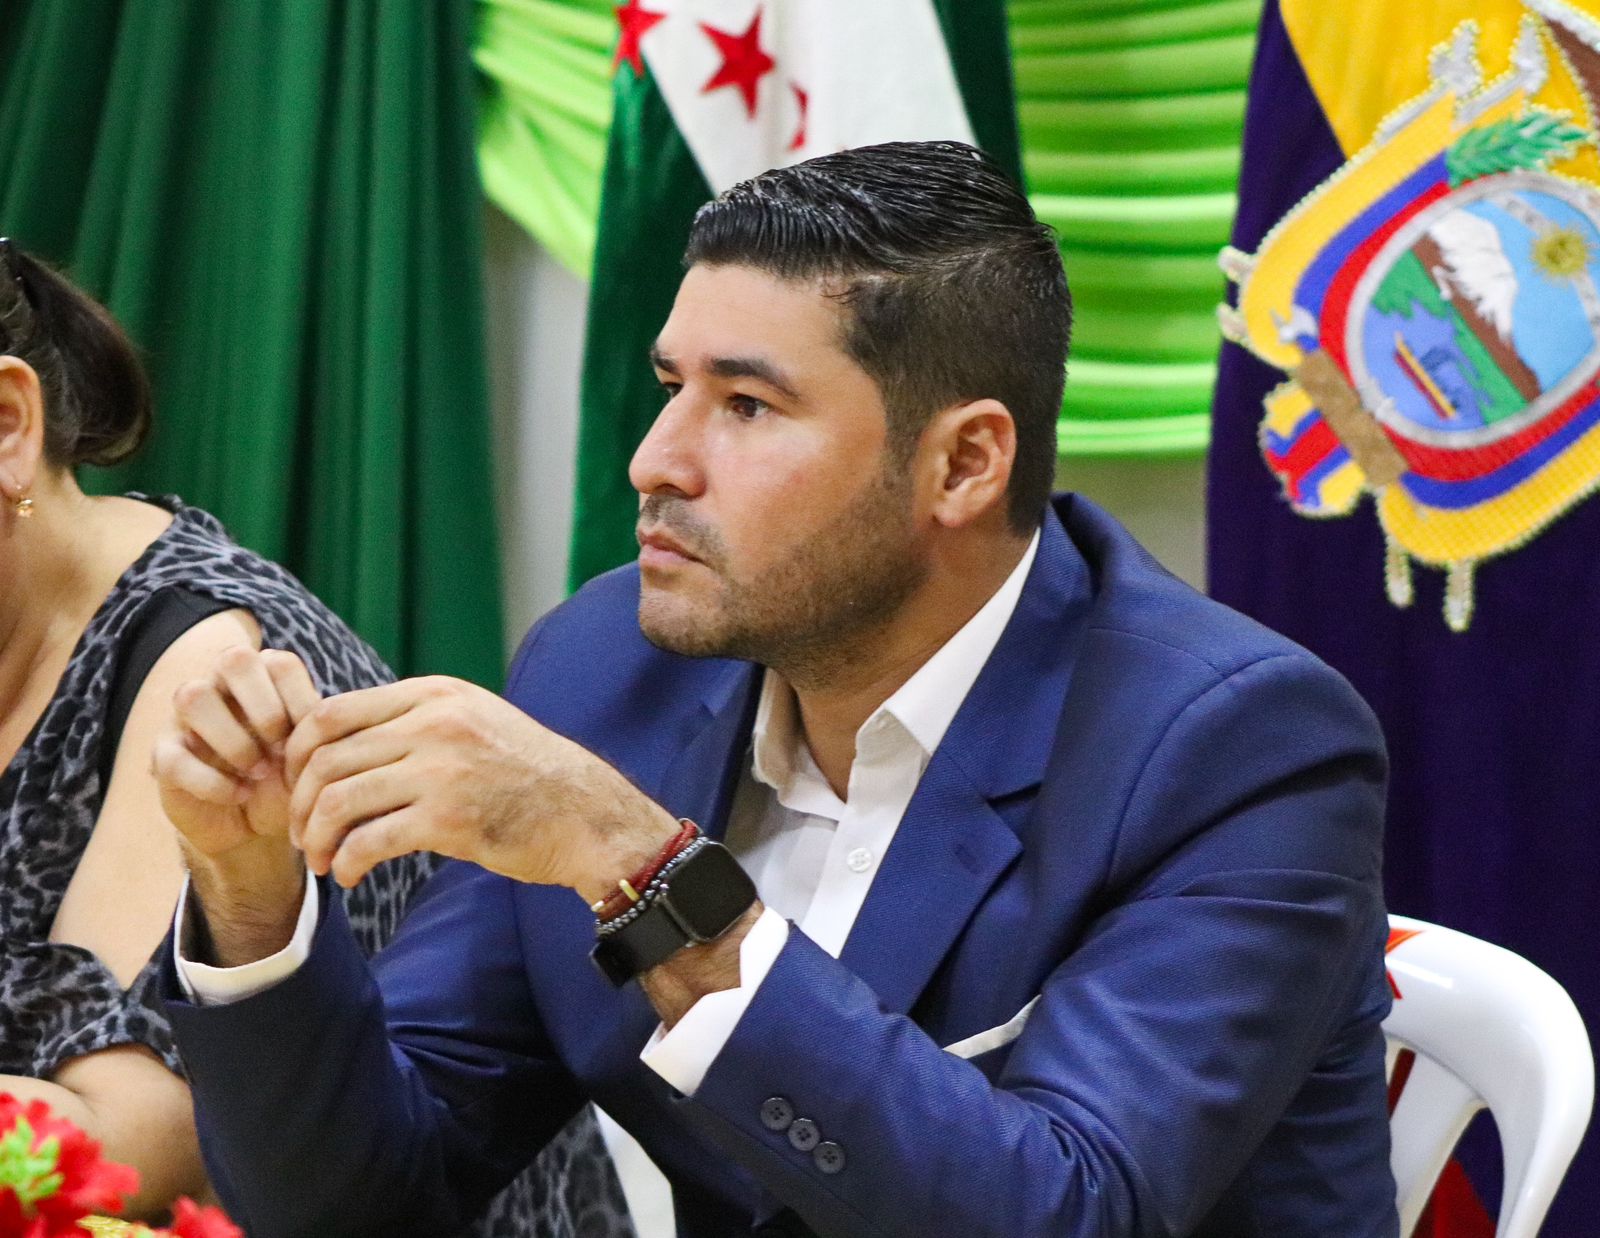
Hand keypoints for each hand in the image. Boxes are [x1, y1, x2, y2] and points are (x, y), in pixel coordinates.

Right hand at [152, 647, 319, 925]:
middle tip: (281, 747)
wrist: (256, 827)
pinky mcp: (163, 756)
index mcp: (263, 677)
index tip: (313, 741)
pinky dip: (211, 781)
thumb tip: (331, 720)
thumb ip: (320, 731)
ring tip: (258, 771)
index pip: (280, 661)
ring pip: (192, 696)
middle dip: (264, 707)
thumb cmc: (289, 778)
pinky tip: (239, 795)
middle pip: (233, 659)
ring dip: (233, 739)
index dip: (300, 702)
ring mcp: (184, 718)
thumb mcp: (312, 756)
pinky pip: (173, 756)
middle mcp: (220, 685)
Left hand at [284, 676, 676, 895]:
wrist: (586, 815)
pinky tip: (349, 875)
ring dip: (315, 837)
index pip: (332, 712)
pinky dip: (345, 863)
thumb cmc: (526, 775)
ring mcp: (441, 770)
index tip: (298, 786)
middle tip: (301, 833)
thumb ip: (417, 719)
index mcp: (435, 694)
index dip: (297, 753)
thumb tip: (342, 738)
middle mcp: (435, 723)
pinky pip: (367, 842)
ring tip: (320, 860)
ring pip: (338, 801)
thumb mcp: (474, 720)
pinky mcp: (448, 820)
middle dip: (299, 803)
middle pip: (326, 758)